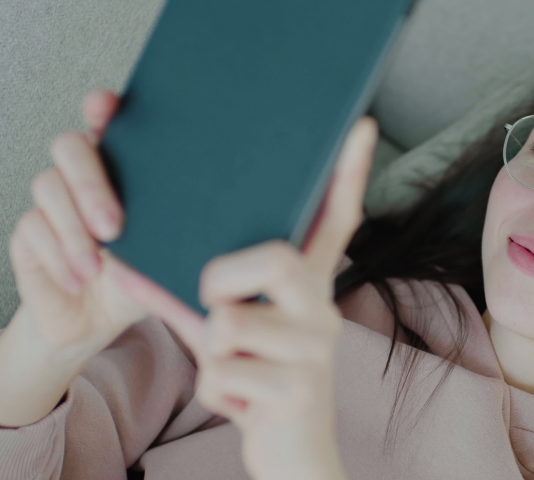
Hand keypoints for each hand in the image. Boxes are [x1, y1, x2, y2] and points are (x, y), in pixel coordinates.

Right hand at [8, 89, 155, 354]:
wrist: (98, 321)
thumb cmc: (137, 280)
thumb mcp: (165, 263)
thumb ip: (176, 243)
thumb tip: (199, 239)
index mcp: (123, 171)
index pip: (107, 124)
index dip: (102, 108)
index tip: (103, 105)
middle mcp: (83, 176)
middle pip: (69, 146)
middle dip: (90, 183)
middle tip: (113, 227)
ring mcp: (53, 200)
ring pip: (47, 186)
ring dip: (74, 231)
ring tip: (96, 267)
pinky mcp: (28, 231)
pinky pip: (32, 228)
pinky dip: (58, 256)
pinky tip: (78, 279)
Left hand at [117, 117, 377, 479]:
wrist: (296, 453)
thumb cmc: (259, 379)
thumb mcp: (232, 331)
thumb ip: (197, 295)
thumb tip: (133, 263)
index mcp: (311, 288)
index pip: (337, 223)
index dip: (347, 176)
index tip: (359, 127)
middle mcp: (323, 310)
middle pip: (279, 258)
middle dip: (224, 278)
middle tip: (217, 301)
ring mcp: (315, 350)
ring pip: (230, 322)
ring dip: (213, 351)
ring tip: (237, 369)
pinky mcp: (298, 390)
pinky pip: (221, 371)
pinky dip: (215, 389)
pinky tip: (242, 400)